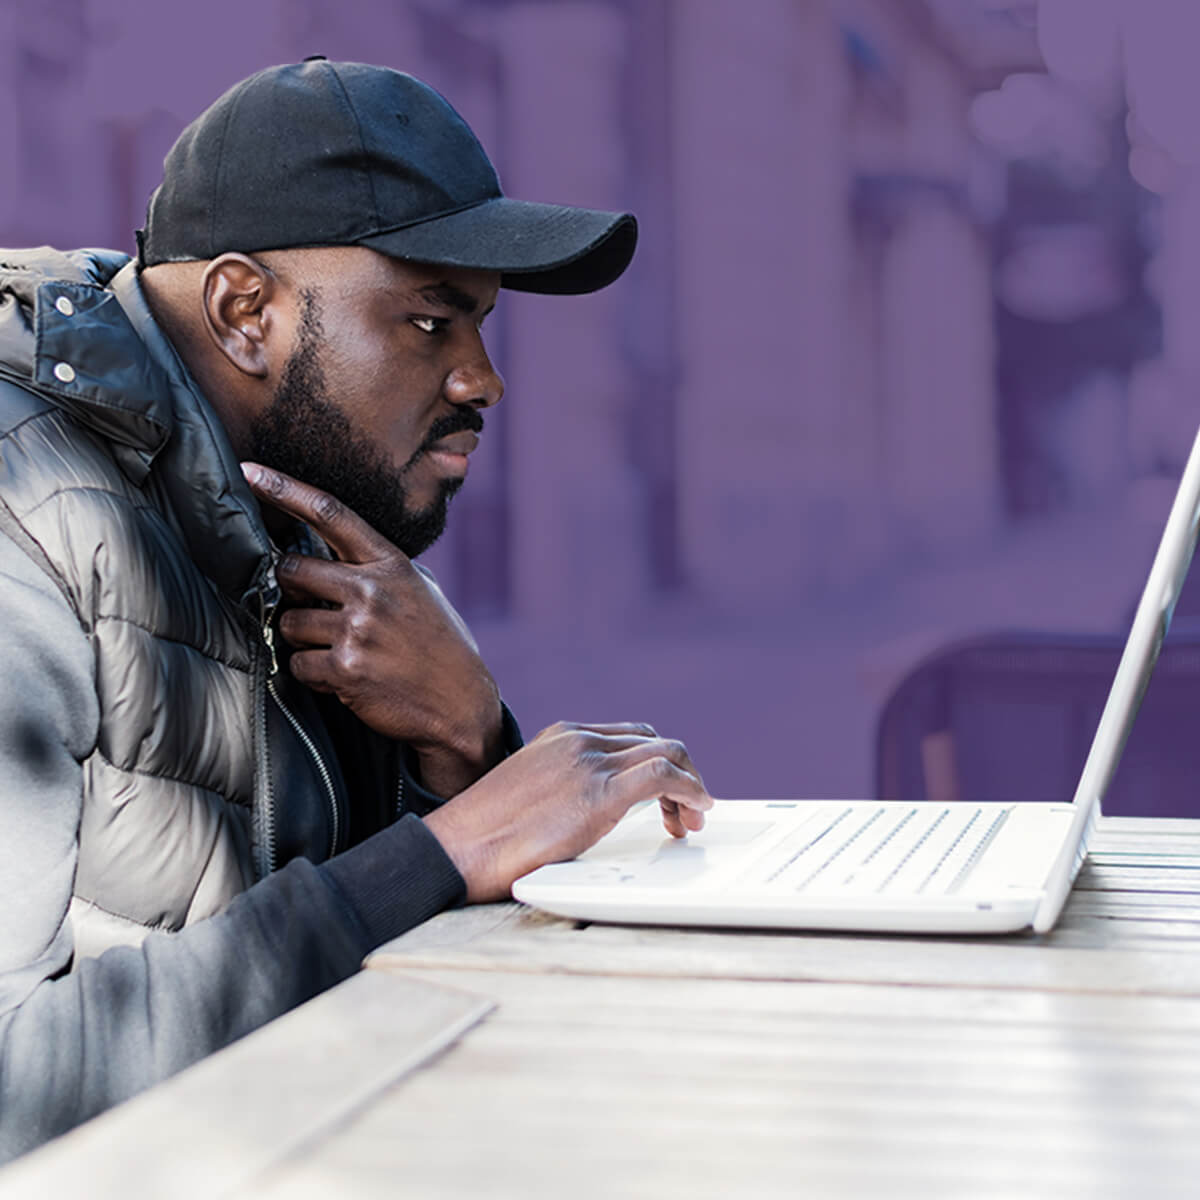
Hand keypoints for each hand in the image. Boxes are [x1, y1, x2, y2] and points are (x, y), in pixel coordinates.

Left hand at [241, 462, 502, 794]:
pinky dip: (315, 672)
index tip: (250, 472)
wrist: (461, 703)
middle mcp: (373, 590)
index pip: (330, 513)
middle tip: (313, 607)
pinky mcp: (346, 669)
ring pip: (290, 622)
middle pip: (291, 570)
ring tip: (341, 649)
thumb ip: (377, 567)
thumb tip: (326, 547)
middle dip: (291, 589)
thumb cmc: (438, 644)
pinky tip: (346, 677)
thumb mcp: (420, 589)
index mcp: (391, 564)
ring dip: (304, 638)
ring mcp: (359, 630)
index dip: (285, 490)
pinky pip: (299, 663)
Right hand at [423, 721, 712, 902]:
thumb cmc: (483, 837)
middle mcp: (579, 741)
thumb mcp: (527, 793)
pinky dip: (690, 790)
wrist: (456, 849)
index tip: (665, 798)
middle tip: (687, 812)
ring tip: (693, 819)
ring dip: (690, 785)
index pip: (628, 736)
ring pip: (667, 753)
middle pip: (654, 741)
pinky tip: (696, 812)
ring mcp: (590, 762)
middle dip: (680, 773)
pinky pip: (664, 776)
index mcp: (560, 736)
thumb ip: (559, 788)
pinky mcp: (600, 793)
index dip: (657, 763)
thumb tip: (581, 812)